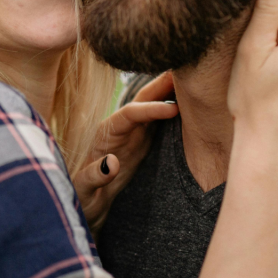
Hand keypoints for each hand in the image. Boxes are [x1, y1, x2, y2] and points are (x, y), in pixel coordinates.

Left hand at [72, 72, 179, 231]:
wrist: (88, 204)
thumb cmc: (83, 197)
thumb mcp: (84, 190)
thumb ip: (95, 176)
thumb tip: (112, 163)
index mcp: (105, 134)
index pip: (129, 114)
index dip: (151, 109)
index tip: (173, 109)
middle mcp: (120, 128)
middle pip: (142, 100)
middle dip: (162, 85)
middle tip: (187, 73)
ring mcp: (133, 133)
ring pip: (153, 106)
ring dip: (170, 92)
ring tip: (193, 80)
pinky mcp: (143, 142)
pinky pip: (160, 121)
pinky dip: (174, 108)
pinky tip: (191, 102)